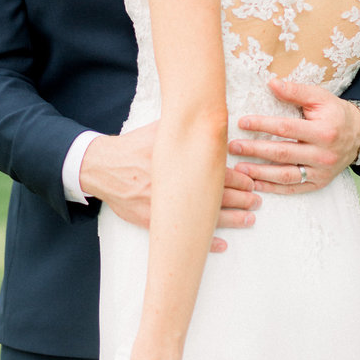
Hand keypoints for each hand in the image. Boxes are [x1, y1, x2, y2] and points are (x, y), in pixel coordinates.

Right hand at [80, 124, 259, 251]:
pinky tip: (220, 245)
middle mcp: (174, 185)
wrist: (102, 167)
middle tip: (257, 201)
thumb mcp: (158, 131)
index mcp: (179, 162)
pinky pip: (181, 235)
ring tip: (249, 220)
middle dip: (241, 199)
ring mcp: (164, 206)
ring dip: (231, 220)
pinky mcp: (152, 221)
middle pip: (216, 195)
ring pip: (205, 217)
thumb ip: (182, 127)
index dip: (238, 178)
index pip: (217, 172)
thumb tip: (207, 115)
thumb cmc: (133, 147)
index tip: (252, 182)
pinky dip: (202, 241)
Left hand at [228, 79, 359, 193]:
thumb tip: (271, 83)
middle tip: (232, 147)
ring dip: (260, 173)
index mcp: (323, 131)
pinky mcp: (319, 183)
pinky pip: (293, 188)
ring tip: (239, 168)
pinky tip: (255, 183)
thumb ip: (296, 91)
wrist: (359, 135)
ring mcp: (321, 172)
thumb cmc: (335, 113)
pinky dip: (273, 188)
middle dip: (255, 150)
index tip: (242, 122)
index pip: (286, 128)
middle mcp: (323, 154)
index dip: (263, 125)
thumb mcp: (320, 97)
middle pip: (283, 153)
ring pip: (286, 175)